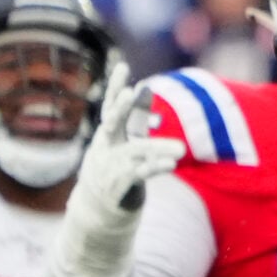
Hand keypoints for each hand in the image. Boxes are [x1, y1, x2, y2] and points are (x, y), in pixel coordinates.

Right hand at [58, 61, 183, 273]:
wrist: (96, 210)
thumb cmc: (114, 169)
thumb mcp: (122, 141)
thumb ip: (136, 117)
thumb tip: (146, 87)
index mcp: (107, 136)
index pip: (110, 106)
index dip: (115, 87)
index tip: (123, 66)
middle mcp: (106, 148)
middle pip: (113, 123)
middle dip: (121, 108)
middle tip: (132, 93)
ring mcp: (111, 167)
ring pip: (136, 154)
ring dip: (158, 149)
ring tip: (180, 148)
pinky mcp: (120, 186)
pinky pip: (141, 175)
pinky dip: (156, 169)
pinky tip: (172, 165)